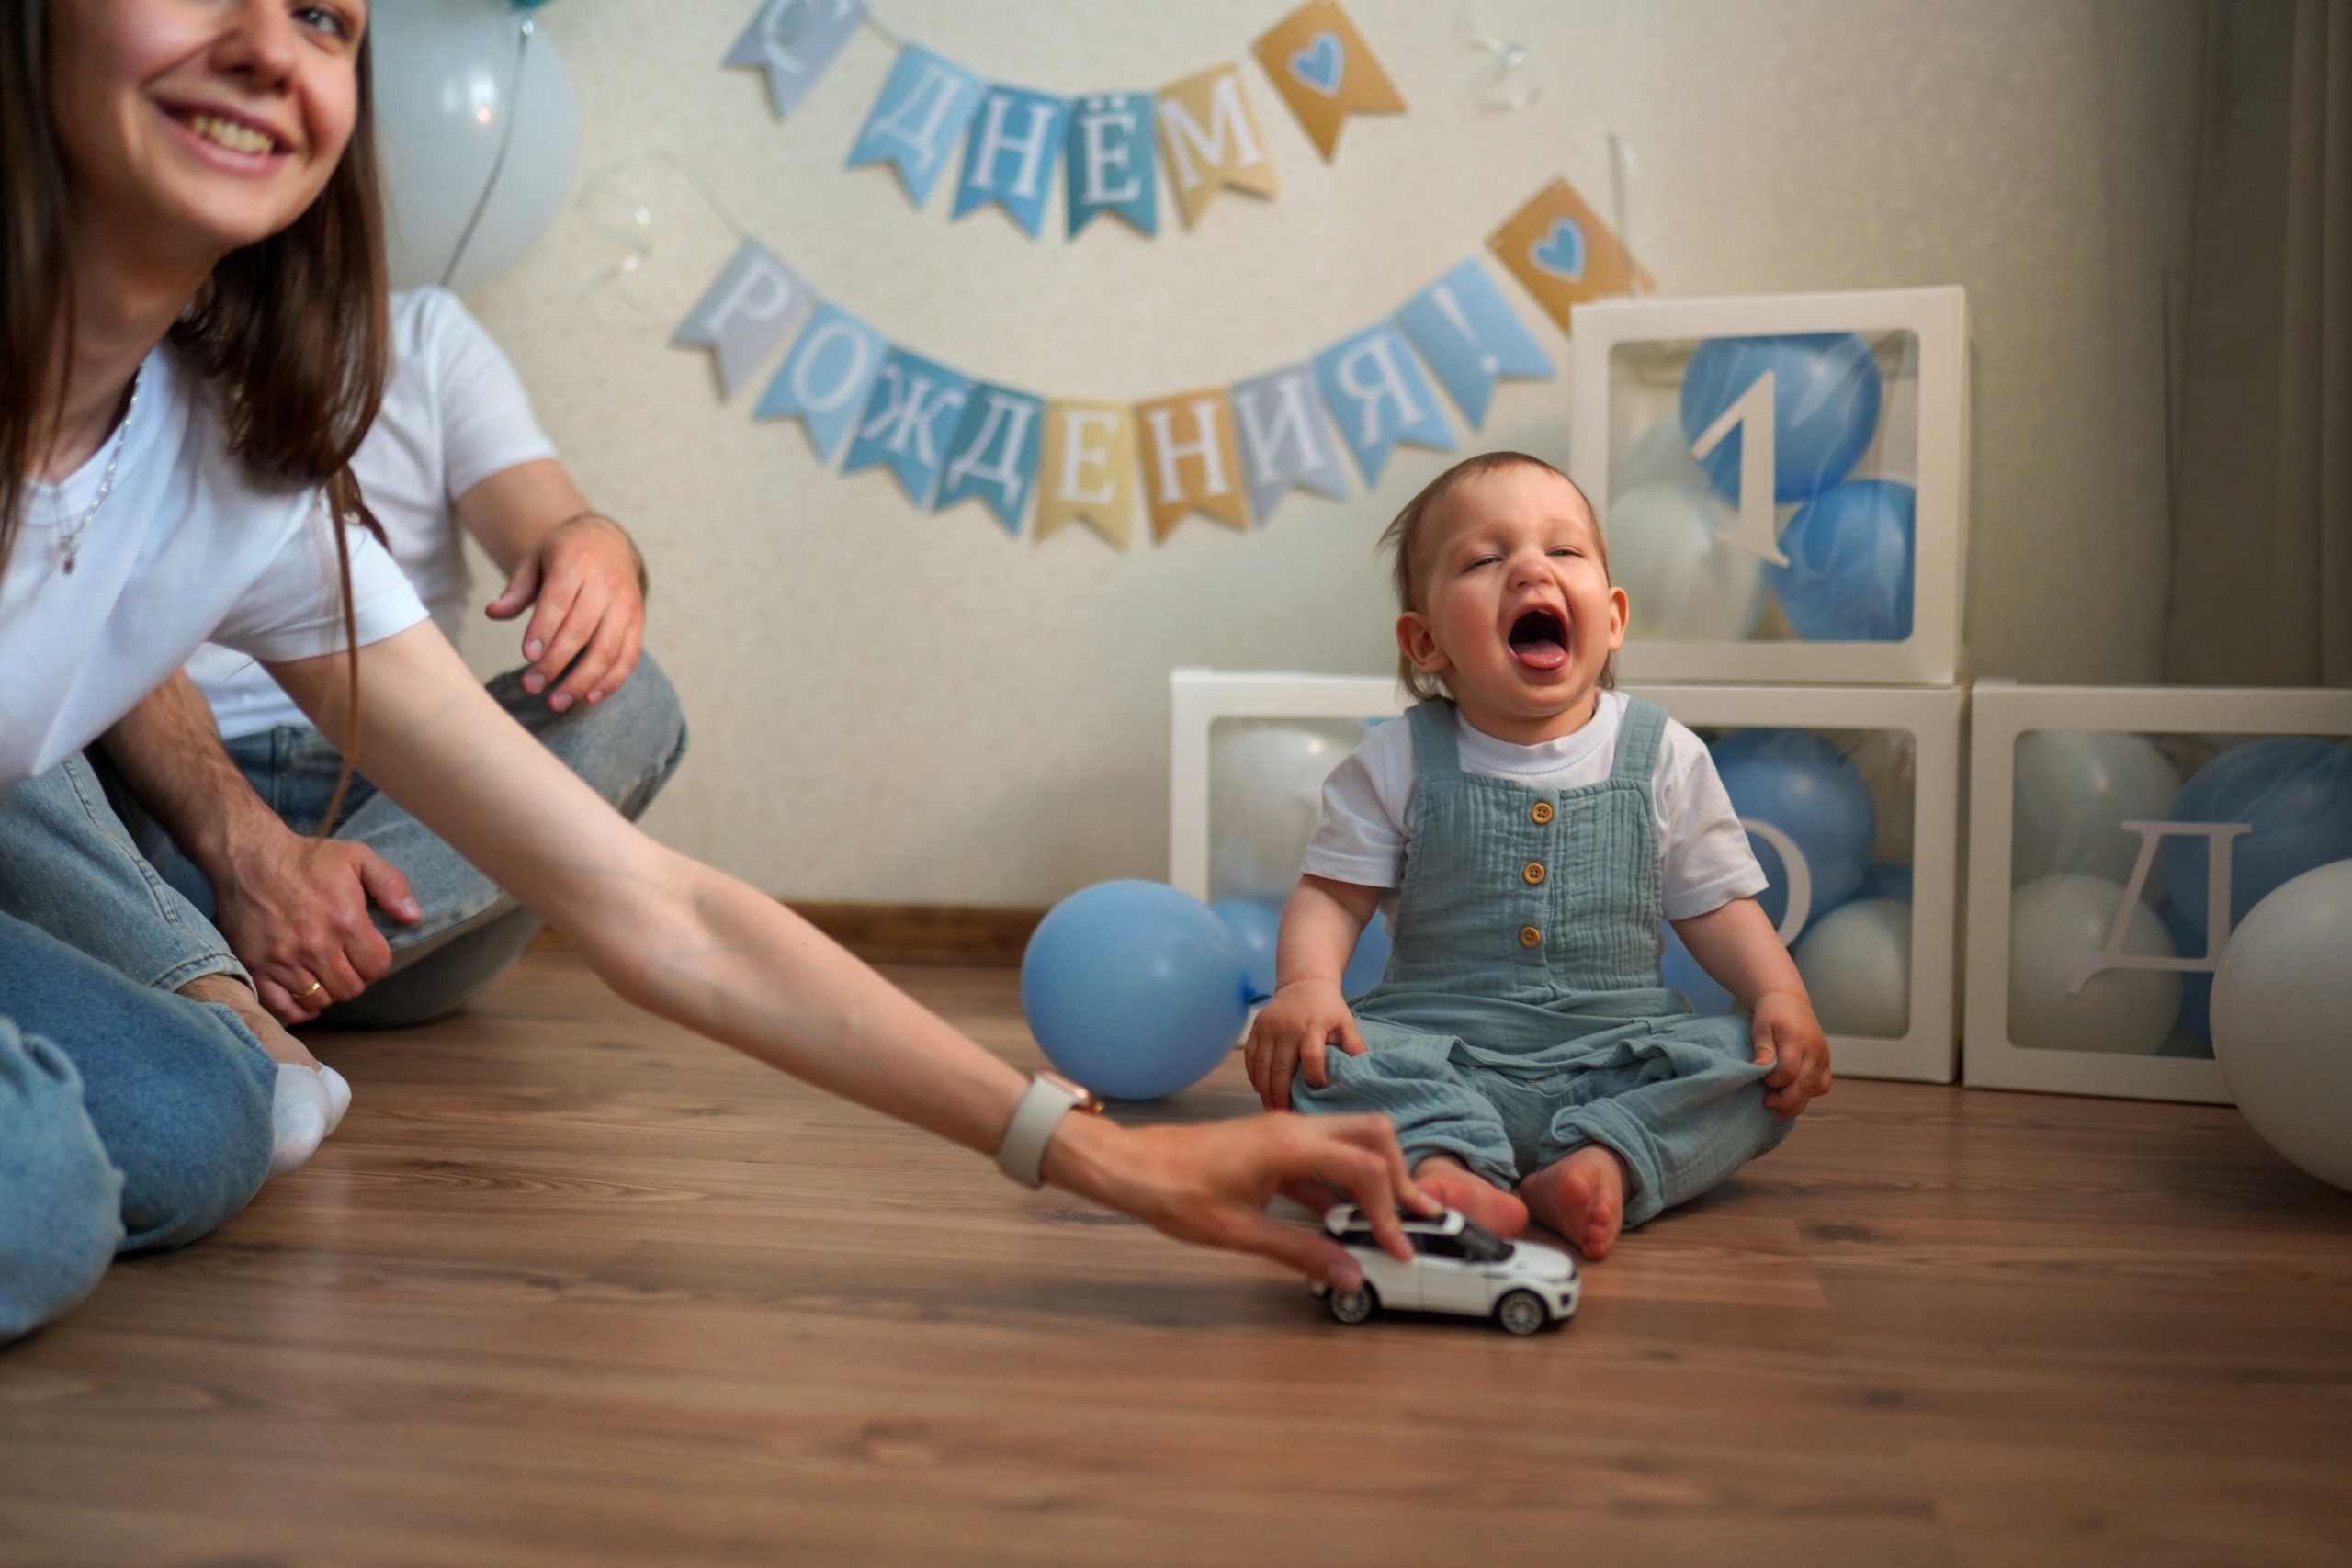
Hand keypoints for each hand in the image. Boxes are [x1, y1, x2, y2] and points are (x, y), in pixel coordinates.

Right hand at [213, 821, 420, 1023]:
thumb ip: (391, 884)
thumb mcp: (358, 857)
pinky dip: (296, 1008)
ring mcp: (284, 959)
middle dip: (354, 978)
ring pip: (319, 1000)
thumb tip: (413, 916)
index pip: (376, 967)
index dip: (375, 962)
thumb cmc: (306, 858)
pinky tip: (302, 994)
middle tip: (345, 963)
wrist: (248, 858)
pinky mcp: (256, 966)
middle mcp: (316, 946)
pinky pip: (281, 1007)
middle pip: (350, 988)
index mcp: (345, 922)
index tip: (366, 952)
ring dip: (327, 991)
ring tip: (323, 973)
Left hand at [485, 514, 644, 713]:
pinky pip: (629, 656)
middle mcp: (606, 582)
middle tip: (531, 687)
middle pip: (582, 629)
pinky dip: (611, 681)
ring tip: (557, 702)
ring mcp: (627, 604)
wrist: (609, 543)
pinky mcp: (638, 622)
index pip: (559, 600)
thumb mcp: (536, 561)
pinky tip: (589, 698)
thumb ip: (517, 590)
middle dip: (556, 662)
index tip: (527, 657)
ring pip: (608, 648)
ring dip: (583, 680)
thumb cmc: (565, 555)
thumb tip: (493, 613)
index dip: (544, 630)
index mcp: (576, 561)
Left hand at [1042, 1110, 1437, 1289]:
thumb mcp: (1241, 1232)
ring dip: (1371, 1179)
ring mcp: (1283, 1134)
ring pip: (1349, 1143)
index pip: (1364, 1169)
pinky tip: (1341, 1219)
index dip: (1389, 1211)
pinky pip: (1322, 1158)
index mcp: (1290, 1144)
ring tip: (1385, 1222)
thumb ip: (1301, 1252)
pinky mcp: (1272, 1146)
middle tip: (1412, 1219)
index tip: (1399, 1246)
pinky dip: (1341, 1185)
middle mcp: (1293, 1129)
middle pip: (1371, 1135)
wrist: (1131, 1167)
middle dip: (1397, 1176)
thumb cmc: (1175, 1191)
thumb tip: (1347, 1273)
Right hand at [1243, 979, 1364, 1110]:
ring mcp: (1268, 1028)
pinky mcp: (1256, 1029)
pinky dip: (1254, 1076)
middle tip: (1287, 1114)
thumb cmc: (1327, 1006)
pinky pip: (1251, 1057)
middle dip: (1282, 1095)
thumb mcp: (1345, 1021)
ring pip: (1263, 1066)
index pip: (1311, 1055)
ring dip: (1266, 1091)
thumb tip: (1366, 1067)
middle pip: (1281, 1068)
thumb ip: (1354, 1044)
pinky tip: (1260, 1090)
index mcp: (1312, 1027)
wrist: (1302, 982)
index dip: (1314, 1076)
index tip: (1318, 1090)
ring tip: (1273, 1109)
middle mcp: (1287, 1028)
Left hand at [1751, 989, 1831, 1117]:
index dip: (1773, 1082)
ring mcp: (1823, 1056)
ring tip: (1778, 1103)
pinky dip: (1809, 1093)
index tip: (1761, 1081)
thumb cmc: (1771, 1014)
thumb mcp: (1760, 1027)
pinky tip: (1793, 1093)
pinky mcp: (1826, 1061)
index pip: (1788, 1072)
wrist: (1789, 1001)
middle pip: (1804, 1085)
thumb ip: (1763, 1049)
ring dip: (1798, 1101)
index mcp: (1796, 1040)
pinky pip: (1823, 1085)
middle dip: (1785, 1101)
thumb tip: (1760, 1069)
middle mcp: (1814, 1050)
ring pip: (1816, 1089)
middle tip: (1767, 1103)